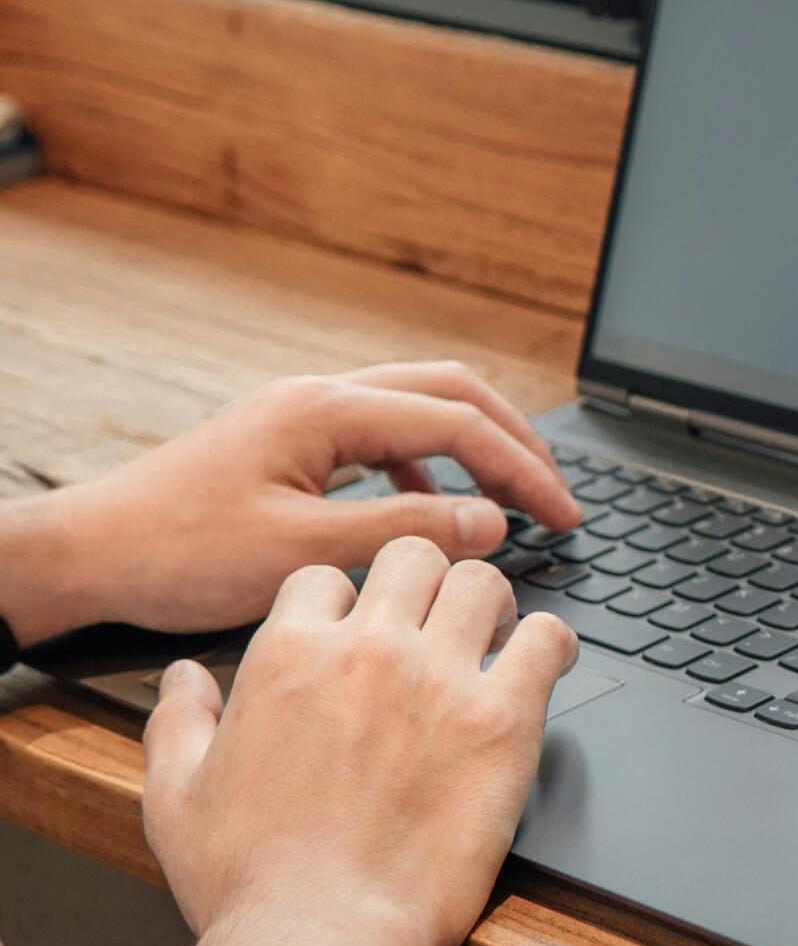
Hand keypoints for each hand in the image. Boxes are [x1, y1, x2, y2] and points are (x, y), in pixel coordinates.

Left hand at [0, 361, 579, 642]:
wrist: (85, 555)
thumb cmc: (174, 553)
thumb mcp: (301, 554)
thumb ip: (404, 532)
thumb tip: (491, 521)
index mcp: (324, 410)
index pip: (458, 422)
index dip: (523, 469)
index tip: (563, 514)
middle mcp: (316, 396)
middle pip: (450, 391)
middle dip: (513, 440)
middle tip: (555, 496)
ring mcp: (300, 415)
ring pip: (418, 408)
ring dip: (473, 450)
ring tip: (508, 503)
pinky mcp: (287, 443)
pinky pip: (381, 437)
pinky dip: (428, 468)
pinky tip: (431, 514)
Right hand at [141, 540, 578, 945]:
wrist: (319, 937)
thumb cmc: (250, 882)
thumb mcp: (175, 797)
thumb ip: (177, 722)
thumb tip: (183, 678)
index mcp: (287, 656)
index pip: (326, 578)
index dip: (345, 602)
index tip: (362, 634)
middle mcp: (366, 651)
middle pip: (412, 558)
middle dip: (425, 581)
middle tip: (439, 622)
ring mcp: (438, 680)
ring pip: (481, 582)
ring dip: (489, 603)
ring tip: (493, 637)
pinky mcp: (502, 720)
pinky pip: (547, 639)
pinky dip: (550, 643)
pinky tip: (543, 664)